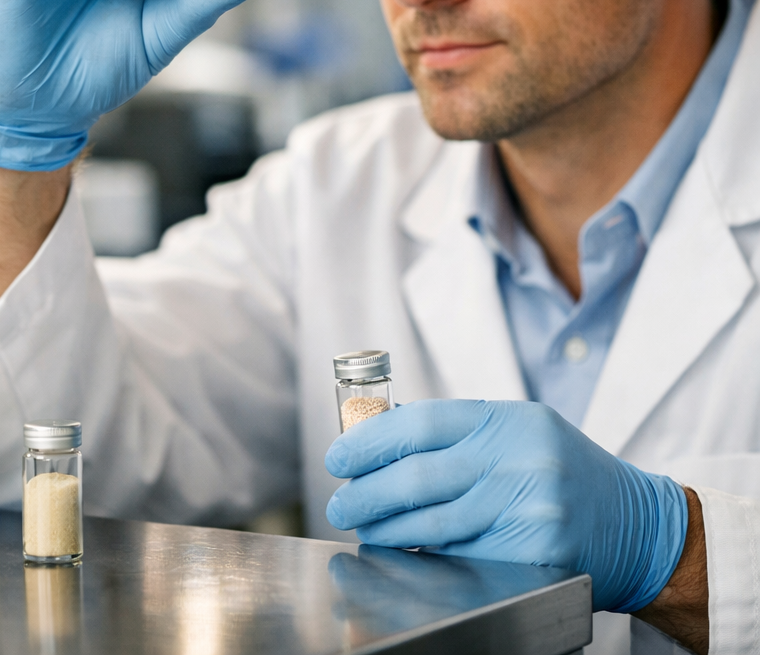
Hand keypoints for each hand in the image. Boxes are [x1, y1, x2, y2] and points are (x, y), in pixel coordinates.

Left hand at [325, 399, 687, 612]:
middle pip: (419, 476)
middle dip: (367, 492)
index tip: (340, 456)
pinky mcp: (535, 556)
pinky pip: (461, 556)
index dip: (371, 440)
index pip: (421, 422)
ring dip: (385, 527)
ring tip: (359, 527)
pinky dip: (422, 552)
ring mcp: (529, 510)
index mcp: (508, 420)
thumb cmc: (562, 469)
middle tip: (339, 503)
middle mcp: (518, 461)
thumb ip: (457, 432)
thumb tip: (380, 434)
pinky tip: (399, 549)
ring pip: (434, 522)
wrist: (637, 524)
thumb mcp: (516, 429)